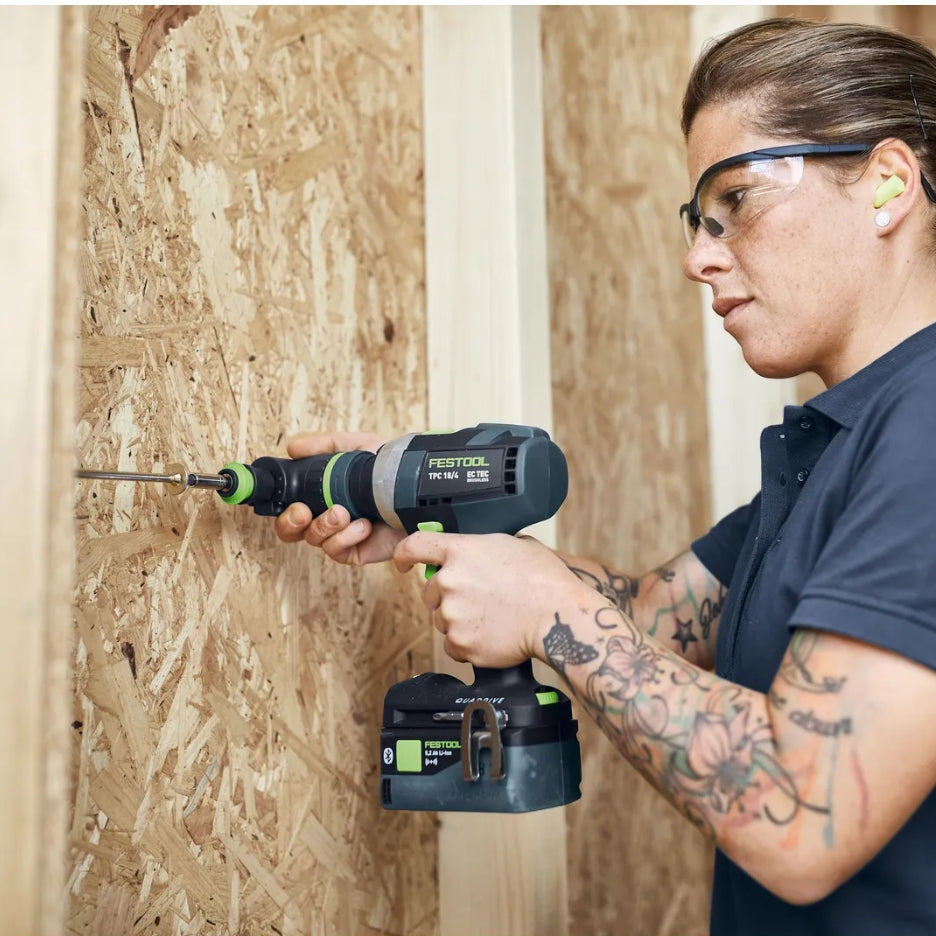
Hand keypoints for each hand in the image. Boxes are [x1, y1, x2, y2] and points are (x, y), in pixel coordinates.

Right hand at [273, 431, 405, 564]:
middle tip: (304, 512)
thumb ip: (325, 445)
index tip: (293, 502)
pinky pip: (336, 551)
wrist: (417, 491)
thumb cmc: (390, 470)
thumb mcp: (358, 447)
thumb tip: (293, 448)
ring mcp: (341, 535)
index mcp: (322, 494)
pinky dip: (345, 538)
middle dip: (291, 523)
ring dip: (325, 526)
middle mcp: (327, 517)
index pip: (290, 506)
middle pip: (291, 531)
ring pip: (314, 539)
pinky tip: (363, 525)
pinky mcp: (356, 551)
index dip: (284, 508)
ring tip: (344, 512)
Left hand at [393, 531, 586, 666]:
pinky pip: (453, 645)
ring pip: (442, 619)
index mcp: (460, 551)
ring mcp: (452, 614)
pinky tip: (492, 634)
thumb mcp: (514, 543)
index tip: (402, 564)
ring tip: (492, 617)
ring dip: (459, 620)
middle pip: (430, 591)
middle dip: (448, 595)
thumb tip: (479, 552)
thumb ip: (484, 547)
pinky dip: (468, 643)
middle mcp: (449, 581)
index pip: (414, 547)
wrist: (557, 616)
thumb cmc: (543, 580)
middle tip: (479, 599)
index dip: (404, 555)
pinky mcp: (459, 643)